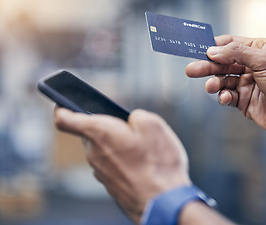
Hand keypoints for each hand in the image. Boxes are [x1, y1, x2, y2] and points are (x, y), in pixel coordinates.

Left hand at [54, 108, 190, 223]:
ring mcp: (100, 172)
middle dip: (109, 127)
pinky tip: (142, 165)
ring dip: (118, 145)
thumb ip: (137, 115)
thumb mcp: (153, 125)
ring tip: (142, 150)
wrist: (162, 203)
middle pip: (92, 132)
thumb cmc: (158, 164)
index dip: (62, 108)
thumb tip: (132, 120)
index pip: (65, 119)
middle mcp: (94, 153)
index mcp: (100, 132)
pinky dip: (123, 161)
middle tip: (131, 129)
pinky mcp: (110, 185)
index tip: (64, 104)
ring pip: (103, 149)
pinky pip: (112, 165)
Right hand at [186, 35, 265, 139]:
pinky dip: (223, 97)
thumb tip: (213, 50)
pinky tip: (224, 98)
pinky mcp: (243, 100)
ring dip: (214, 83)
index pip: (231, 44)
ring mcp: (246, 83)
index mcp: (258, 50)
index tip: (199, 50)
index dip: (215, 47)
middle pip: (223, 63)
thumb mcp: (264, 61)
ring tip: (210, 87)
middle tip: (191, 70)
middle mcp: (251, 65)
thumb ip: (237, 54)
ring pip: (223, 80)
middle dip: (207, 66)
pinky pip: (227, 96)